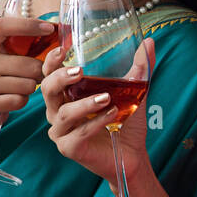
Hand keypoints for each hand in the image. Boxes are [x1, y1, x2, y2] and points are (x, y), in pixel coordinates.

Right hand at [0, 0, 50, 127]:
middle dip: (36, 70)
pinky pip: (21, 100)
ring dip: (30, 86)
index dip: (28, 25)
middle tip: (27, 71)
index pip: (4, 25)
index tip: (50, 27)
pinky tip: (11, 96)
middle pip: (29, 64)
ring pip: (29, 84)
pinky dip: (21, 100)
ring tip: (17, 83)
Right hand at [41, 36, 154, 183]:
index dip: (51, 61)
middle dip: (60, 78)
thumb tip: (149, 41)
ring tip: (106, 98)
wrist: (132, 154)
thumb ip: (140, 68)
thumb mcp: (134, 91)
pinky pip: (77, 134)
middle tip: (80, 71)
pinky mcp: (69, 148)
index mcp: (67, 94)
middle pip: (47, 90)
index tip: (62, 49)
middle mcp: (59, 110)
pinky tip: (112, 115)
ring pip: (62, 113)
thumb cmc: (125, 121)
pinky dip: (95, 123)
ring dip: (84, 104)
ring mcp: (62, 131)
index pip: (50, 73)